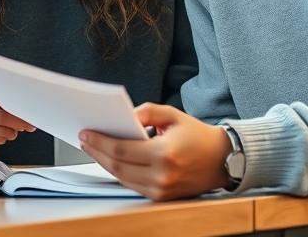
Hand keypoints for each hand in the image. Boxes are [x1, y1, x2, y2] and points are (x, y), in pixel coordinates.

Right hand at [0, 86, 34, 156]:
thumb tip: (27, 107)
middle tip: (30, 125)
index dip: (14, 103)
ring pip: (0, 131)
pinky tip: (3, 135)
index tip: (28, 109)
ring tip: (13, 130)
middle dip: (18, 122)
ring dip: (12, 132)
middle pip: (0, 116)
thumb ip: (3, 100)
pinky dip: (4, 139)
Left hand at [79, 103, 230, 200]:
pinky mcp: (162, 196)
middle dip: (97, 152)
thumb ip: (147, 111)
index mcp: (165, 154)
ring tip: (93, 149)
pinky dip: (119, 173)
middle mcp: (163, 175)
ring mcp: (162, 190)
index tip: (86, 134)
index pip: (122, 150)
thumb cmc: (198, 136)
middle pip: (118, 166)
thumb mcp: (173, 115)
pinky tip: (111, 160)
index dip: (100, 142)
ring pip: (123, 178)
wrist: (222, 159)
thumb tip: (124, 117)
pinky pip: (133, 185)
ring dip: (105, 163)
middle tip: (85, 140)